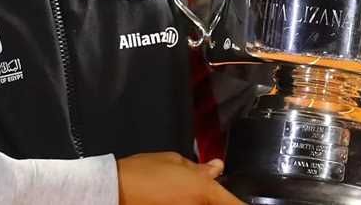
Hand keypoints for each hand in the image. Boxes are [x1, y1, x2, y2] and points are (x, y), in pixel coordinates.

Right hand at [117, 152, 242, 204]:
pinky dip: (186, 203)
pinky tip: (173, 198)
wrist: (115, 192)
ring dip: (200, 201)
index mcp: (204, 192)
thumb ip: (198, 168)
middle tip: (195, 189)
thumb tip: (216, 167)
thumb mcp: (171, 161)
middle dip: (215, 200)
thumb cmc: (142, 172)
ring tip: (181, 192)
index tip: (245, 201)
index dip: (243, 204)